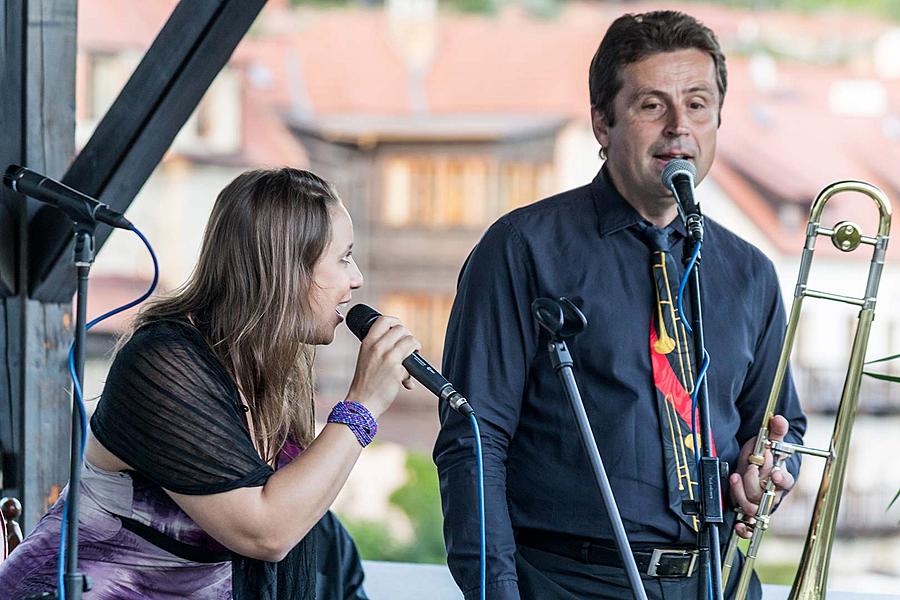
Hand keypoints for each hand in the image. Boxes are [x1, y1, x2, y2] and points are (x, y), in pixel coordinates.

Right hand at [346, 316, 419, 418]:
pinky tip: (406, 382)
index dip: (396, 322)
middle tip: (409, 348)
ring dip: (415, 349)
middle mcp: (378, 347)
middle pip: (401, 329)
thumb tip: (399, 341)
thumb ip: (378, 347)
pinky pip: (413, 364)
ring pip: (411, 341)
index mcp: (368, 342)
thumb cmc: (365, 383)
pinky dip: (412, 373)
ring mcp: (388, 358)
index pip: (384, 320)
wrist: (361, 403)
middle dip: (409, 337)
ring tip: (411, 360)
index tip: (401, 330)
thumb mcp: (365, 357)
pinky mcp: (398, 371)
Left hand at [729, 414, 795, 538]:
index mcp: (780, 477)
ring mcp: (761, 504)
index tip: (774, 473)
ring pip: (754, 508)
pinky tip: (738, 524)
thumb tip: (779, 418)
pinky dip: (745, 528)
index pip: (785, 481)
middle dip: (753, 480)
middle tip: (747, 467)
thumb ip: (775, 431)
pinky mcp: (749, 512)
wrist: (757, 470)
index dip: (780, 479)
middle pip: (765, 495)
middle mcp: (772, 494)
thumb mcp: (767, 442)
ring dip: (742, 494)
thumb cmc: (764, 457)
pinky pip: (750, 526)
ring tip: (734, 477)